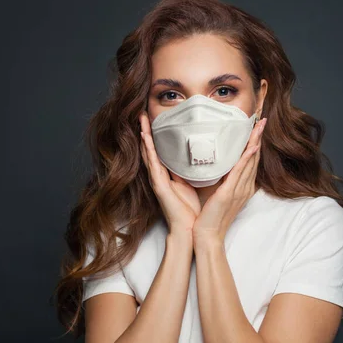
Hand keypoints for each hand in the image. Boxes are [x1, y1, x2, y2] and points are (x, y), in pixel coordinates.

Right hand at [139, 111, 200, 235]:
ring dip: (144, 136)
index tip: (154, 120)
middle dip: (146, 131)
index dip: (155, 135)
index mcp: (167, 175)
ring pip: (148, 153)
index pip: (160, 151)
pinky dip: (148, 150)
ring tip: (141, 120)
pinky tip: (145, 138)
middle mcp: (159, 176)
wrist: (189, 229)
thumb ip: (192, 170)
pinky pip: (153, 164)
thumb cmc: (191, 209)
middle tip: (142, 114)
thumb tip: (201, 155)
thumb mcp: (193, 184)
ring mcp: (157, 180)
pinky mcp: (158, 185)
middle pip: (150, 149)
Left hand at [192, 117, 266, 246]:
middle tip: (262, 119)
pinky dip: (247, 158)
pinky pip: (241, 172)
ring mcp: (239, 189)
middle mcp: (244, 186)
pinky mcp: (230, 193)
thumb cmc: (208, 216)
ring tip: (259, 125)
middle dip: (258, 137)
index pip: (250, 160)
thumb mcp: (215, 192)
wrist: (207, 235)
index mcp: (241, 186)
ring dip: (255, 141)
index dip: (254, 142)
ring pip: (250, 161)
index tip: (255, 127)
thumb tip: (210, 162)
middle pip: (254, 157)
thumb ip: (217, 178)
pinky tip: (251, 147)